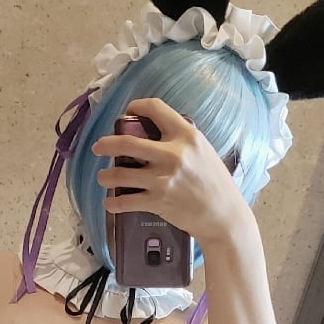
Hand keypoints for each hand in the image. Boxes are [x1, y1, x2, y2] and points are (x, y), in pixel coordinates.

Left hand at [92, 97, 248, 246]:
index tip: (127, 113)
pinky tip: (109, 204)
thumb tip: (158, 135)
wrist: (224, 217)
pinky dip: (114, 204)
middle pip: (127, 142)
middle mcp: (173, 154)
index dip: (135, 106)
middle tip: (98, 147)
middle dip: (106, 144)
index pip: (155, 108)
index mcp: (187, 135)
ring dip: (106, 176)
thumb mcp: (204, 152)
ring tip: (103, 178)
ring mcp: (163, 178)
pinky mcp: (157, 201)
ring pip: (121, 173)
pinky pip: (126, 201)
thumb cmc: (217, 185)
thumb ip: (182, 141)